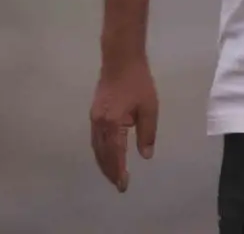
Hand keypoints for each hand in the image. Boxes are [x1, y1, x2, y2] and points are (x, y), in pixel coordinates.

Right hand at [90, 57, 158, 191]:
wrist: (120, 58)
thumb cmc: (138, 82)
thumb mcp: (149, 107)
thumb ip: (147, 133)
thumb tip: (145, 155)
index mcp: (113, 123)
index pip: (115, 154)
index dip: (119, 171)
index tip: (123, 186)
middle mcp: (99, 124)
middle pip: (102, 154)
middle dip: (110, 171)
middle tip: (118, 185)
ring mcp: (94, 118)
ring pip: (97, 148)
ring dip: (104, 163)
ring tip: (112, 175)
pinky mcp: (94, 113)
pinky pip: (96, 139)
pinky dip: (101, 151)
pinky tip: (107, 155)